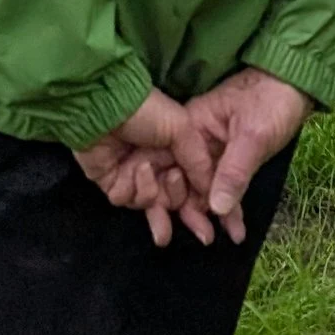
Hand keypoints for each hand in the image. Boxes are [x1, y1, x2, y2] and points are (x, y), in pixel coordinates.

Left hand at [77, 89, 219, 248]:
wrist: (105, 107)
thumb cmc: (147, 111)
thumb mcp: (182, 128)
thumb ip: (200, 162)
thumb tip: (213, 193)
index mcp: (175, 153)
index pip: (196, 186)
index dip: (207, 205)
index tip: (229, 226)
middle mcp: (157, 167)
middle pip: (176, 202)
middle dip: (189, 215)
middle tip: (200, 227)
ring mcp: (134, 177)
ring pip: (154, 205)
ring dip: (157, 193)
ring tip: (156, 174)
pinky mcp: (114, 185)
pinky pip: (129, 200)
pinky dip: (135, 188)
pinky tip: (136, 168)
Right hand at [180, 66, 312, 242]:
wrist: (296, 84)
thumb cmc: (271, 100)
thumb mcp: (254, 136)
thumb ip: (234, 171)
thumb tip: (215, 208)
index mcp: (190, 126)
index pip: (168, 165)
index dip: (170, 196)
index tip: (184, 224)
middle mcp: (193, 139)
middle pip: (177, 179)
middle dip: (185, 212)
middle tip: (205, 238)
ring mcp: (208, 150)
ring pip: (196, 187)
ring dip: (206, 215)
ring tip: (221, 240)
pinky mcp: (225, 159)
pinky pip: (217, 187)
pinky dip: (225, 208)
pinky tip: (235, 229)